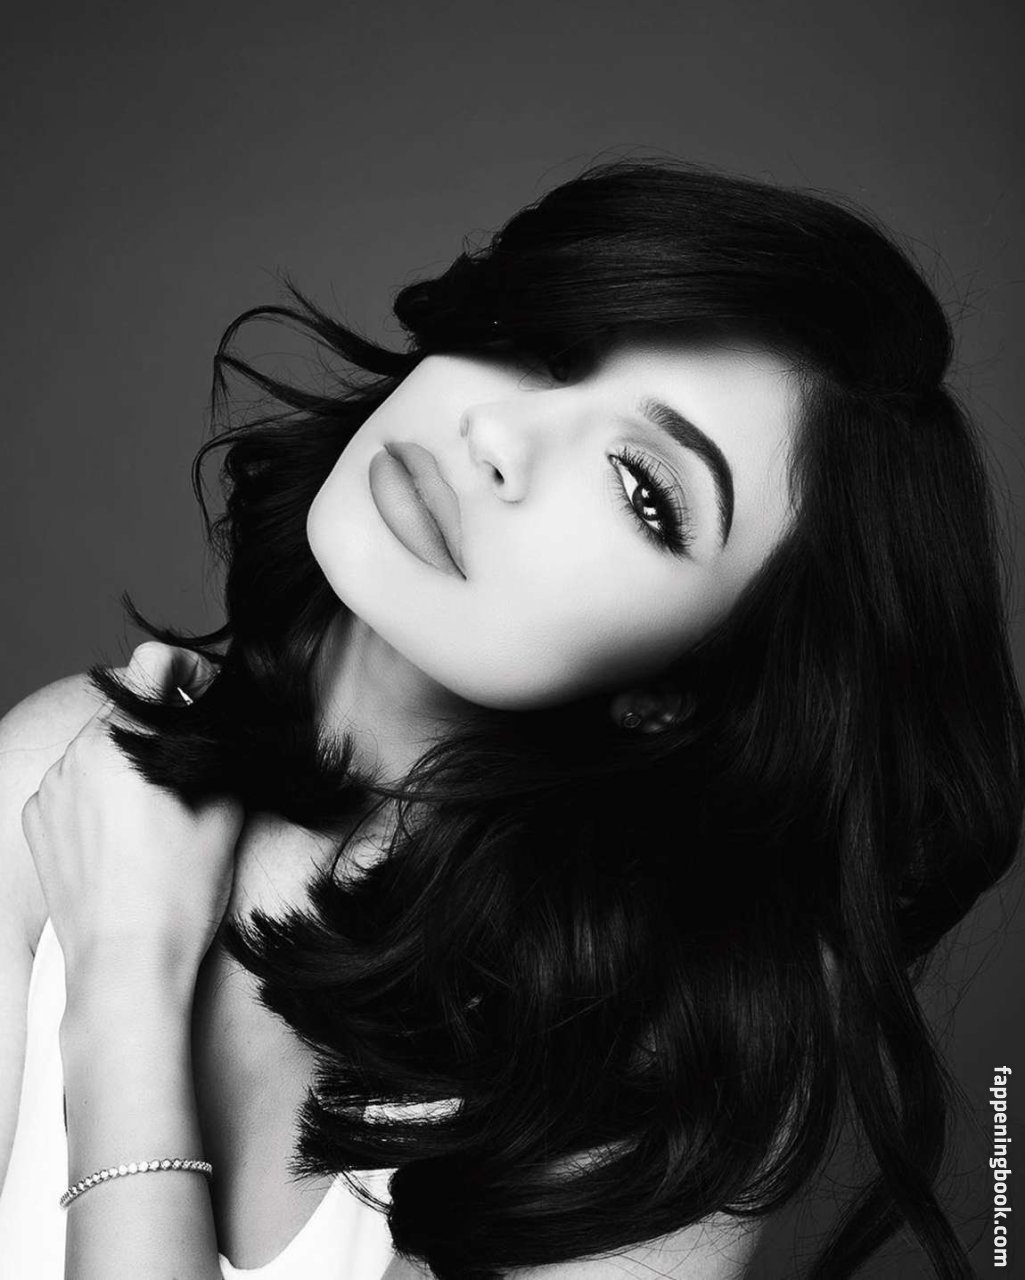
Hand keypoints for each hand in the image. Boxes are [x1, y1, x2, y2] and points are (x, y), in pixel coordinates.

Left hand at [20, 642, 243, 982]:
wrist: (126, 967)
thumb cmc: (178, 894)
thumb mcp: (225, 809)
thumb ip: (220, 750)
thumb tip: (219, 726)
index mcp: (121, 743)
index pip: (152, 666)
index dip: (188, 675)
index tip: (204, 698)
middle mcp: (74, 756)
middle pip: (125, 709)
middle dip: (159, 725)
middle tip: (191, 769)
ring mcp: (49, 791)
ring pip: (96, 748)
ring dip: (126, 760)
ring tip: (158, 812)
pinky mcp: (36, 823)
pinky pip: (72, 785)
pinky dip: (98, 794)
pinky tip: (125, 835)